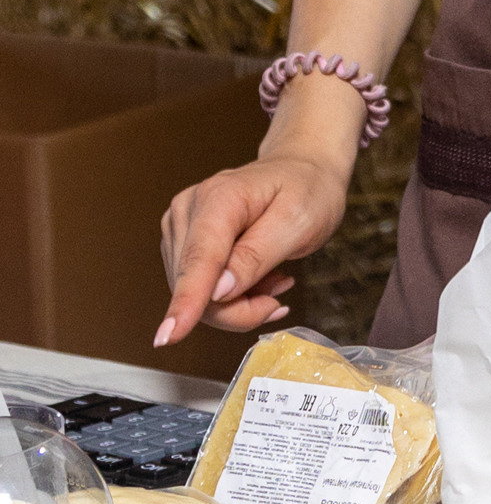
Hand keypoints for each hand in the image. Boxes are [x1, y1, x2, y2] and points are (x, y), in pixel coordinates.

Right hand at [156, 150, 350, 349]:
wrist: (303, 169)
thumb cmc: (307, 189)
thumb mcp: (298, 222)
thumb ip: (256, 257)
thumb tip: (218, 292)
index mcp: (219, 198)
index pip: (199, 259)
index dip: (187, 300)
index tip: (170, 335)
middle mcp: (189, 210)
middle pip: (195, 285)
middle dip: (238, 307)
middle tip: (279, 293)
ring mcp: (181, 225)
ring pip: (196, 294)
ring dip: (238, 301)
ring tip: (273, 276)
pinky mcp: (183, 241)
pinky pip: (199, 288)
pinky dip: (231, 294)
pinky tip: (258, 276)